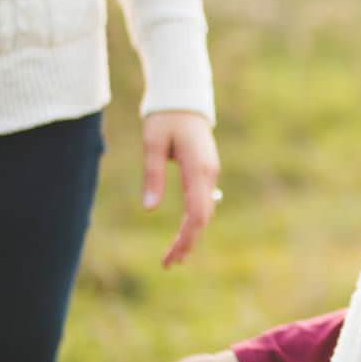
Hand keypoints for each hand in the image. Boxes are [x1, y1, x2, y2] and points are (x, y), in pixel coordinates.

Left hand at [140, 109, 218, 268]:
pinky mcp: (206, 171)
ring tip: (174, 256)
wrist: (183, 96)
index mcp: (198, 170)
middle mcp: (209, 174)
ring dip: (191, 235)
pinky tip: (183, 233)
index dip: (186, 239)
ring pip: (204, 212)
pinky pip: (203, 202)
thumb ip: (152, 175)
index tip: (171, 257)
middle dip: (187, 243)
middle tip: (168, 264)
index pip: (197, 214)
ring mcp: (210, 173)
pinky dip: (194, 221)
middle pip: (203, 218)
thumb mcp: (153, 143)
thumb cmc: (165, 117)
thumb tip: (150, 209)